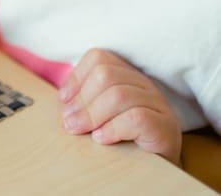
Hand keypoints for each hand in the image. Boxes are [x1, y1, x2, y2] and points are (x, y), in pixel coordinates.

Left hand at [59, 48, 181, 164]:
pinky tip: (101, 138)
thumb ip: (85, 103)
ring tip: (79, 130)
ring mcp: (158, 104)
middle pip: (106, 75)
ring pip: (118, 95)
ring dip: (92, 114)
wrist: (158, 169)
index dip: (76, 76)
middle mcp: (143, 84)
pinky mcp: (165, 127)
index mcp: (126, 75)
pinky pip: (136, 118)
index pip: (99, 58)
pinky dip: (113, 128)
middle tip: (68, 121)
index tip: (63, 99)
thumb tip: (63, 101)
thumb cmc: (124, 140)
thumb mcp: (101, 116)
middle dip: (82, 99)